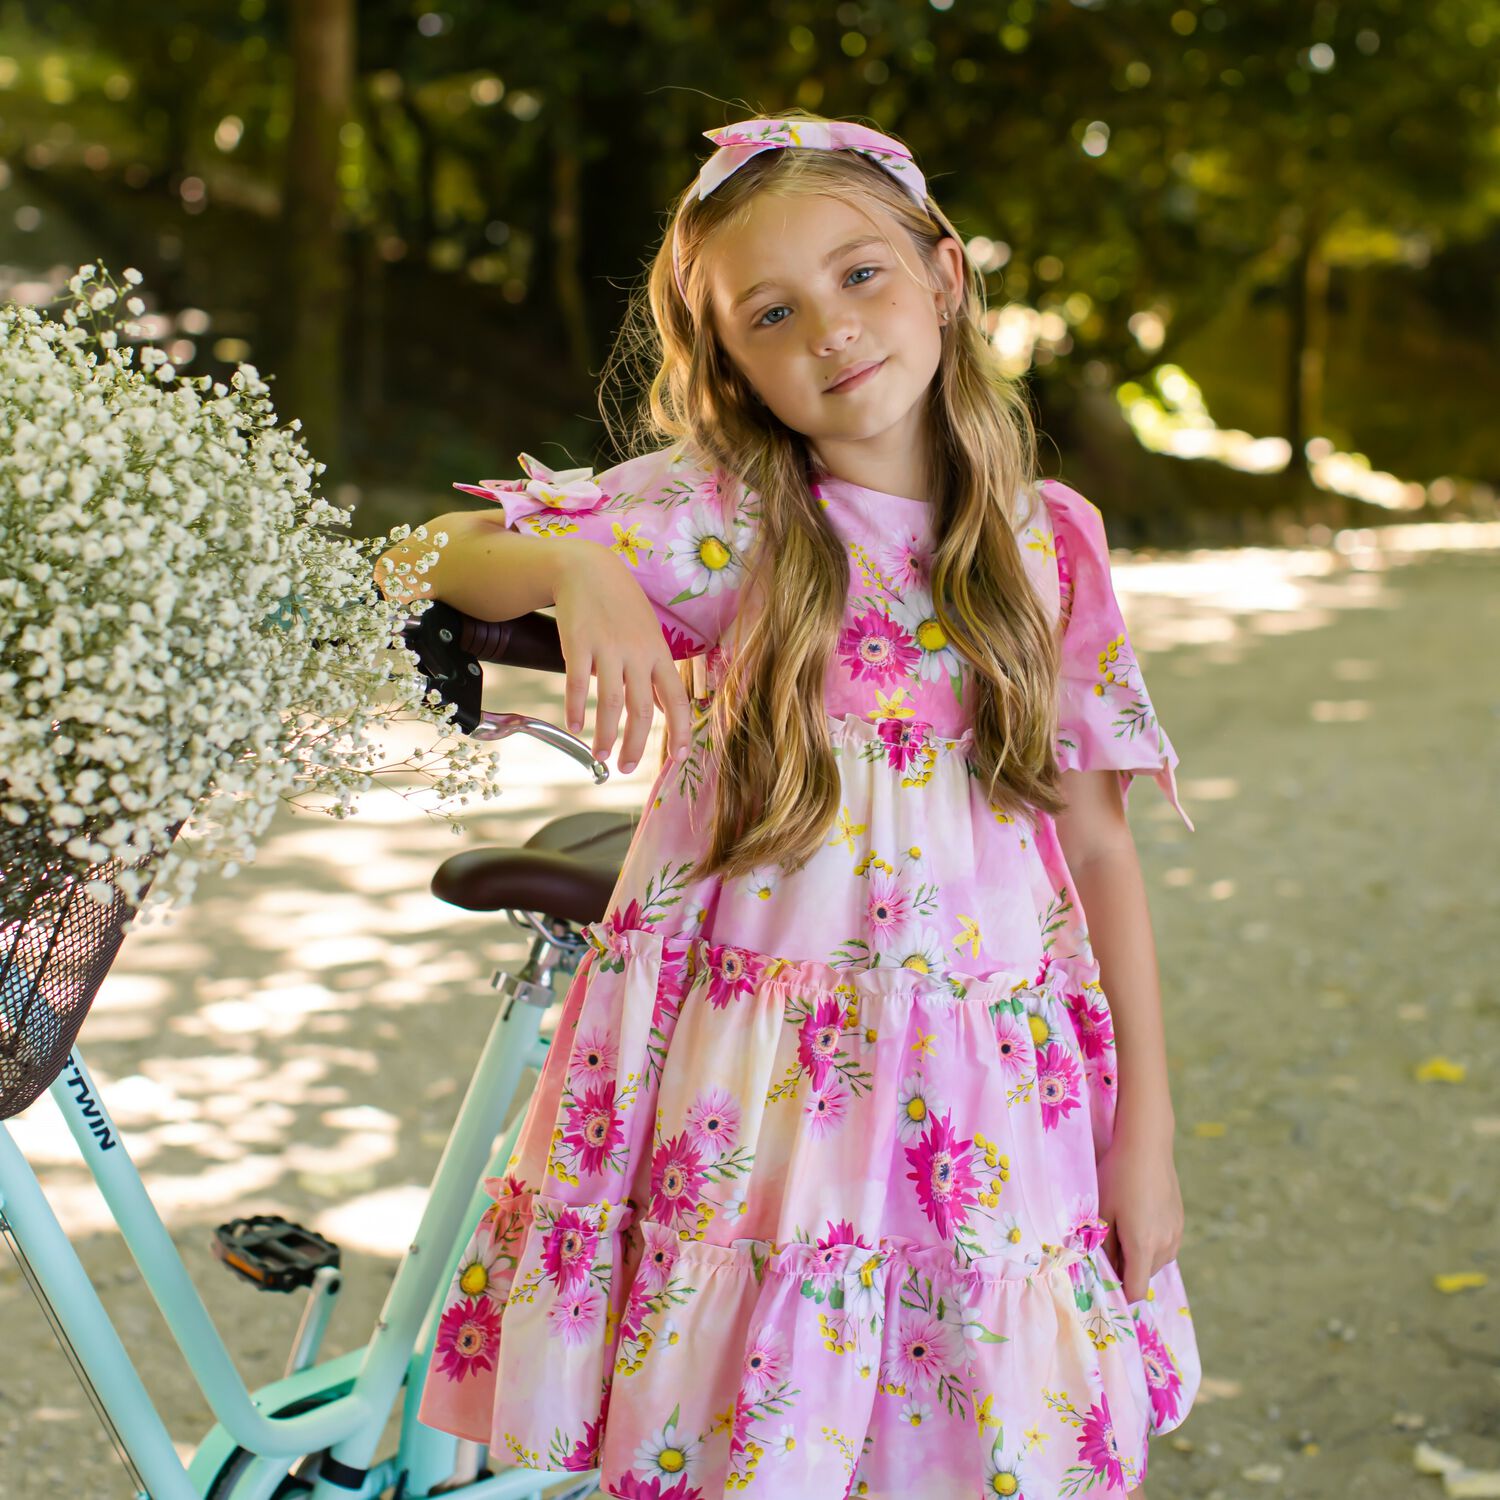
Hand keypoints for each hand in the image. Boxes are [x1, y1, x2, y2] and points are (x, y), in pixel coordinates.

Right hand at [551, 543, 693, 772]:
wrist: (588, 569)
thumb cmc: (621, 606)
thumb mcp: (648, 634)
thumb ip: (654, 672)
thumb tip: (662, 708)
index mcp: (658, 654)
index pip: (677, 698)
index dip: (680, 730)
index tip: (679, 757)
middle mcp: (637, 653)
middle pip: (641, 710)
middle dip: (636, 745)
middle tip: (627, 767)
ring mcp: (608, 648)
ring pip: (611, 703)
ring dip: (605, 735)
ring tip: (600, 756)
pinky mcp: (579, 643)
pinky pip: (578, 683)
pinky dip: (576, 708)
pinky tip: (575, 727)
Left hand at [1096, 1127, 1183, 1303]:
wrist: (1147, 1145)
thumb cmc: (1118, 1176)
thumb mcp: (1102, 1211)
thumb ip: (1103, 1246)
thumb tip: (1104, 1269)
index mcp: (1143, 1246)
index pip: (1136, 1290)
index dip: (1119, 1293)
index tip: (1104, 1283)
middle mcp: (1165, 1245)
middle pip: (1145, 1276)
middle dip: (1126, 1270)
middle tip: (1106, 1246)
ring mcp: (1176, 1233)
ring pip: (1155, 1261)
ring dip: (1139, 1256)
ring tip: (1121, 1226)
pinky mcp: (1180, 1222)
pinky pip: (1165, 1245)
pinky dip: (1151, 1242)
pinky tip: (1137, 1217)